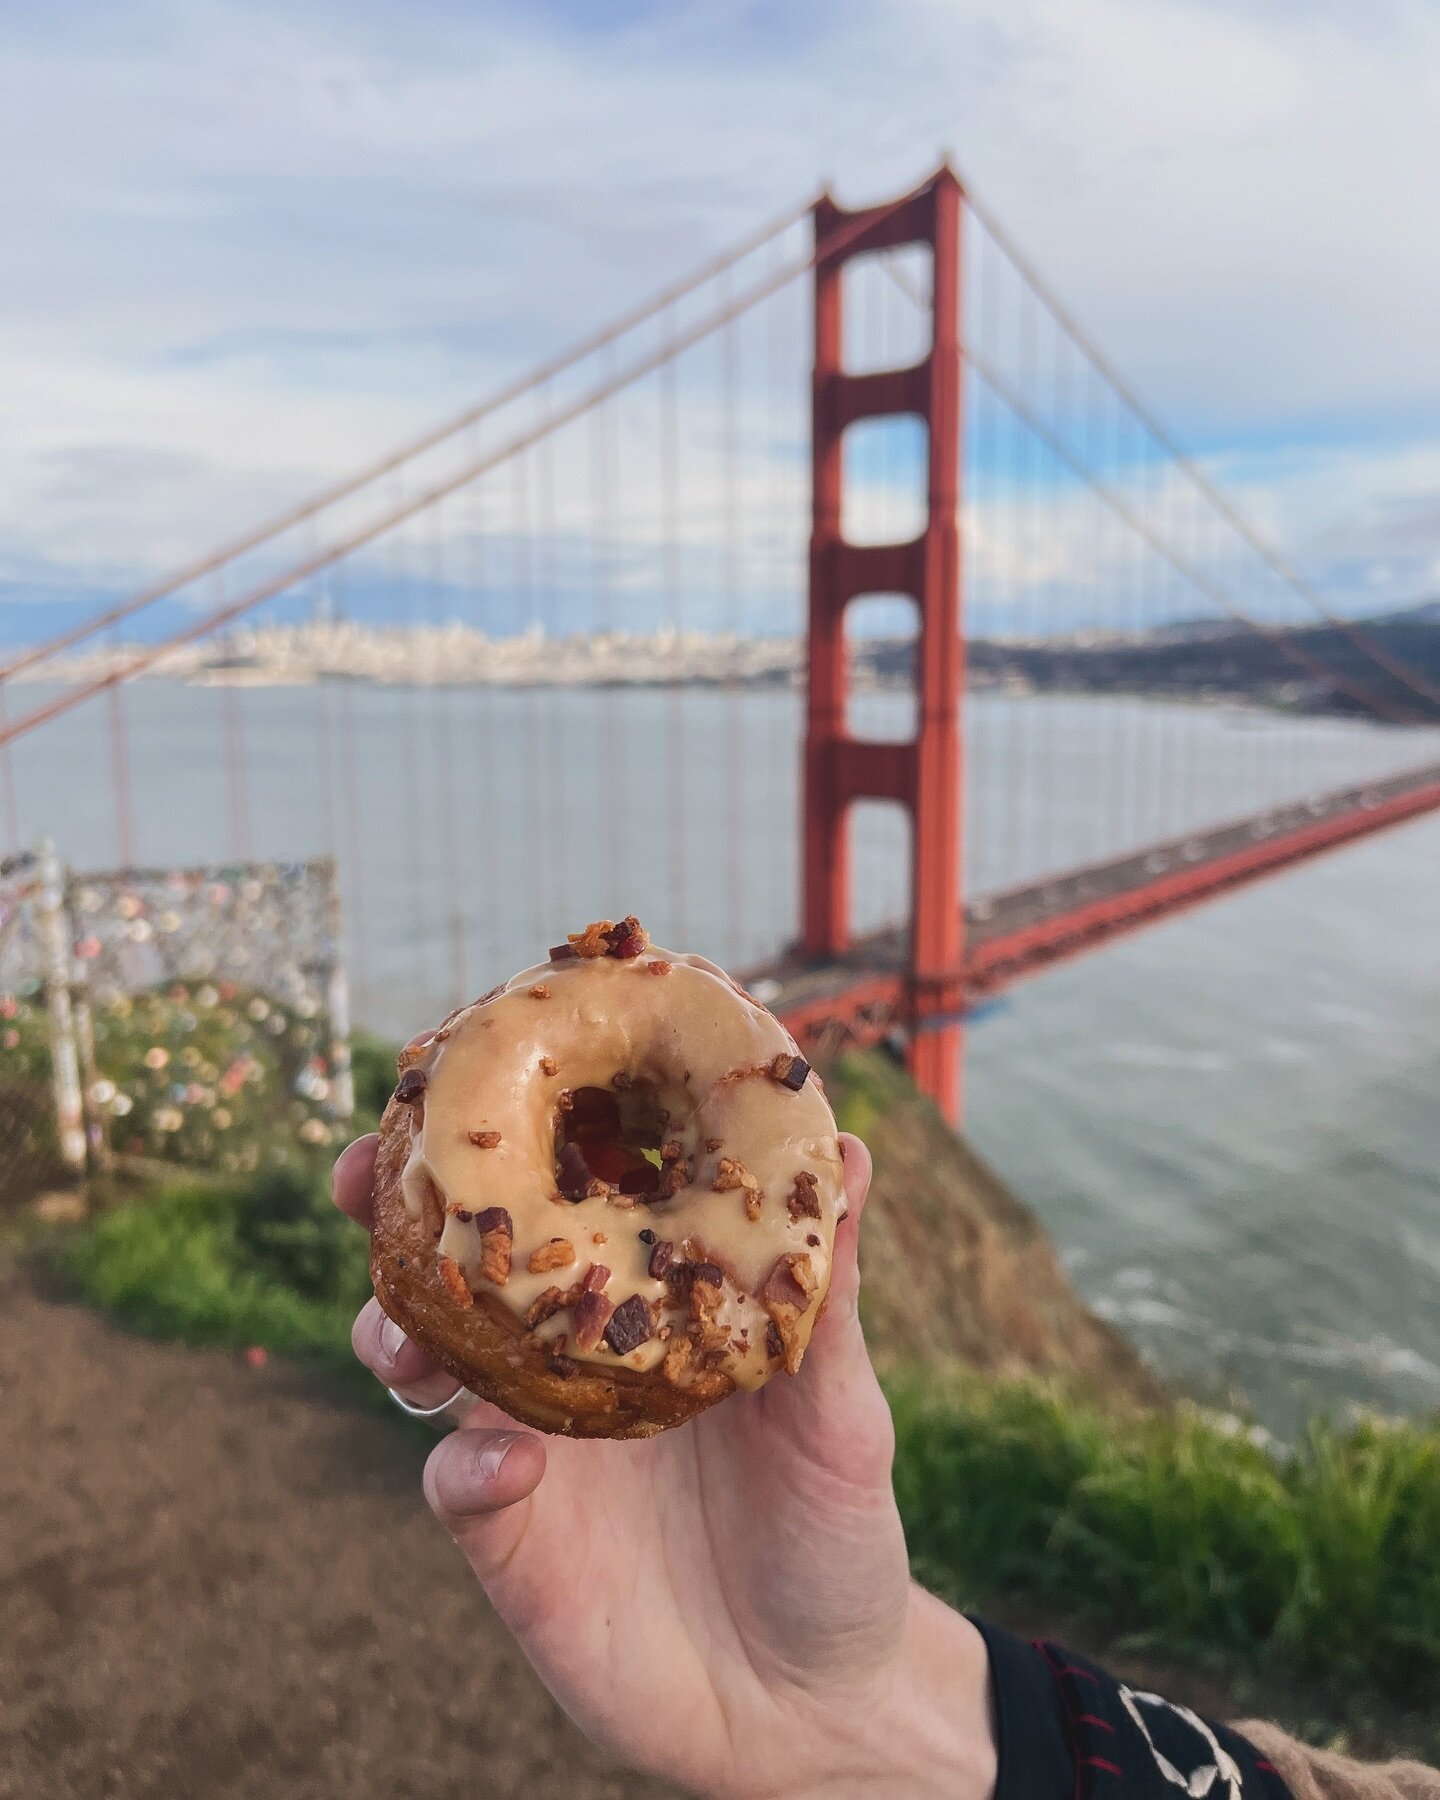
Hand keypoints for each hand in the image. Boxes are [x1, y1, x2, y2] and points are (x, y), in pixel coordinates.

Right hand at [335, 1121, 995, 1799]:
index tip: (465, 1066)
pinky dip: (461, 1463)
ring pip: (422, 1358)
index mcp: (641, 1298)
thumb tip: (850, 1149)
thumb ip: (830, 1290)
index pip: (560, 1190)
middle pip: (459, 1259)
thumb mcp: (843, 1407)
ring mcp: (529, 1439)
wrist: (815, 1700)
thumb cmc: (836, 1529)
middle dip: (397, 1210)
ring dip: (396, 1328)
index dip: (511, 1130)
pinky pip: (452, 1483)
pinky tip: (503, 1461)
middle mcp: (569, 1352)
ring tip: (406, 1330)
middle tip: (364, 1176)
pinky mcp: (508, 1538)